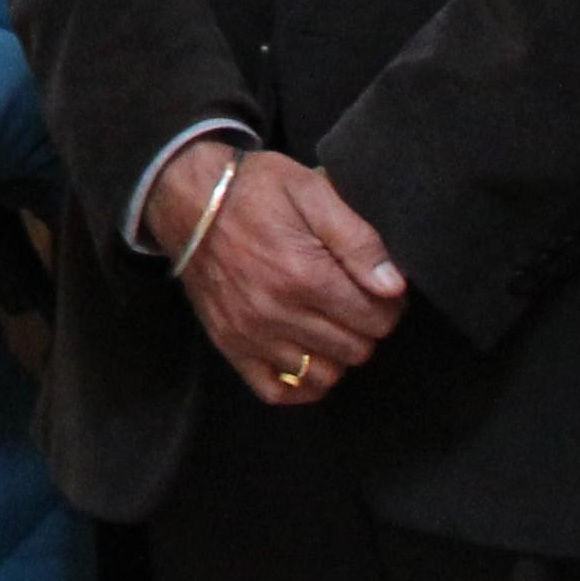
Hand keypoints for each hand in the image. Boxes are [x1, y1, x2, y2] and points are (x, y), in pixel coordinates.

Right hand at [159, 143, 407, 403]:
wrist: (186, 197)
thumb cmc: (254, 190)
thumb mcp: (311, 191)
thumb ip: (357, 240)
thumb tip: (393, 287)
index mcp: (304, 274)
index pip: (377, 320)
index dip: (388, 304)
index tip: (377, 288)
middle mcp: (277, 312)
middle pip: (355, 350)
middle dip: (365, 327)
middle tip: (353, 301)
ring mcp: (250, 334)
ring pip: (323, 375)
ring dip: (335, 353)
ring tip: (328, 323)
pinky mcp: (228, 345)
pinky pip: (277, 391)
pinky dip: (300, 383)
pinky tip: (307, 356)